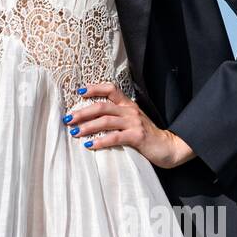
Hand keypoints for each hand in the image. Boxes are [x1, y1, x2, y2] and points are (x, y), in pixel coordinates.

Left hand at [62, 81, 196, 168]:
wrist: (169, 147)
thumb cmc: (147, 135)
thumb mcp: (132, 121)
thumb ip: (117, 117)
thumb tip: (92, 118)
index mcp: (128, 104)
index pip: (110, 89)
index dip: (94, 88)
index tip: (79, 92)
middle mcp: (130, 111)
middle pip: (102, 106)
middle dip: (82, 112)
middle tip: (68, 119)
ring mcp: (134, 123)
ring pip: (105, 121)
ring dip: (87, 127)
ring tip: (74, 132)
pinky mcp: (137, 136)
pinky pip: (115, 137)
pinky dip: (101, 141)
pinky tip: (90, 145)